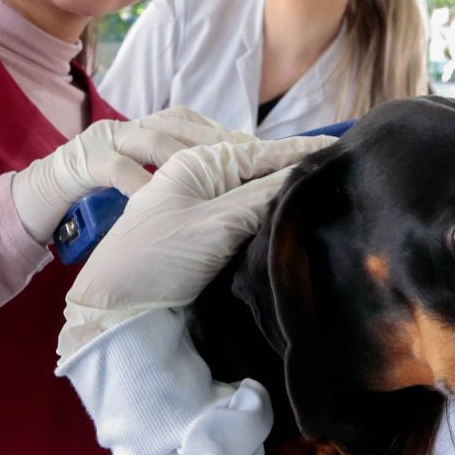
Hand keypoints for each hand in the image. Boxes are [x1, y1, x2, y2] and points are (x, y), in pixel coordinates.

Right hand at [10, 106, 251, 243]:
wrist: (40, 199)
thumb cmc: (102, 198)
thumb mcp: (147, 187)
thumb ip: (180, 181)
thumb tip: (236, 192)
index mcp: (151, 129)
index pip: (199, 126)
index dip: (232, 139)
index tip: (268, 156)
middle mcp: (132, 126)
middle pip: (186, 128)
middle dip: (224, 144)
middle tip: (257, 163)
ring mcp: (106, 140)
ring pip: (155, 141)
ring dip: (189, 158)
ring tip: (219, 177)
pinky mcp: (82, 161)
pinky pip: (115, 167)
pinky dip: (138, 182)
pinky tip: (158, 198)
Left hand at [58, 134, 334, 364]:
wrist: (114, 310)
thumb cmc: (155, 260)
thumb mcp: (215, 226)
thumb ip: (261, 198)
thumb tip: (302, 176)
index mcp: (198, 163)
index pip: (263, 152)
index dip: (301, 151)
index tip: (339, 144)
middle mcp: (201, 180)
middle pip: (261, 172)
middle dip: (296, 174)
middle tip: (340, 176)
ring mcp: (202, 210)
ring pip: (255, 198)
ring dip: (282, 200)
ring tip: (322, 198)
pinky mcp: (204, 239)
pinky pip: (244, 221)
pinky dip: (266, 221)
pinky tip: (288, 225)